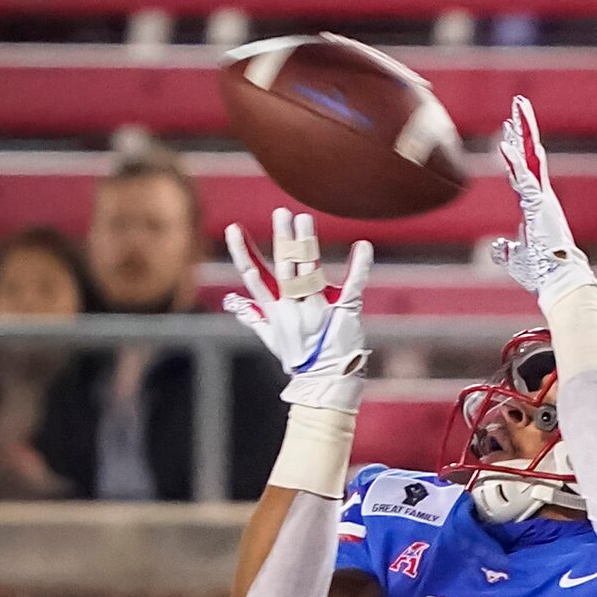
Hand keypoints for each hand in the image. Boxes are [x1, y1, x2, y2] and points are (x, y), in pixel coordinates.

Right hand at [223, 211, 371, 411]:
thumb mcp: (272, 340)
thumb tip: (234, 304)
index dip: (243, 252)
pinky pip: (353, 286)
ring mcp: (318, 310)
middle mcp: (293, 308)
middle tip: (281, 213)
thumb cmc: (299, 360)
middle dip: (282, 239)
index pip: (254, 277)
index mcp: (275, 311)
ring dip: (306, 244)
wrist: (324, 382)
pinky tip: (362, 246)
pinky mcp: (344, 312)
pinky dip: (359, 266)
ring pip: (310, 271)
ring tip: (303, 219)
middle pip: (284, 267)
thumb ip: (255, 317)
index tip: (233, 229)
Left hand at [490, 96, 595, 302]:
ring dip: (523, 131)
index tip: (508, 130)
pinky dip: (512, 160)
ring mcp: (541, 196)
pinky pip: (523, 176)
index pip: (523, 170)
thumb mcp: (517, 258)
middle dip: (523, 128)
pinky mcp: (539, 203)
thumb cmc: (541, 271)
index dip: (515, 150)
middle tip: (518, 104)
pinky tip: (503, 143)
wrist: (557, 279)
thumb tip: (498, 247)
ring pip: (530, 156)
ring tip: (517, 106)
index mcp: (535, 205)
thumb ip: (506, 250)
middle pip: (530, 154)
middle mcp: (540, 195)